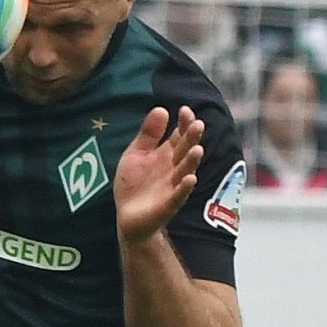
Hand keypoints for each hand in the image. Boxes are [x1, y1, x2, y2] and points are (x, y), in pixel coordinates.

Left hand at [115, 104, 203, 243]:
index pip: (179, 135)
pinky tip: (190, 179)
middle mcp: (173, 168)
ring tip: (197, 149)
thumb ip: (148, 134)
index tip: (185, 110)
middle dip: (192, 138)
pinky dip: (184, 188)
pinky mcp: (168, 204)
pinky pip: (178, 196)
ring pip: (185, 171)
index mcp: (167, 154)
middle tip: (198, 124)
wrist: (128, 217)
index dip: (183, 123)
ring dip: (192, 161)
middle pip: (185, 150)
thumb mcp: (136, 154)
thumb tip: (161, 109)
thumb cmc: (134, 184)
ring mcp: (172, 186)